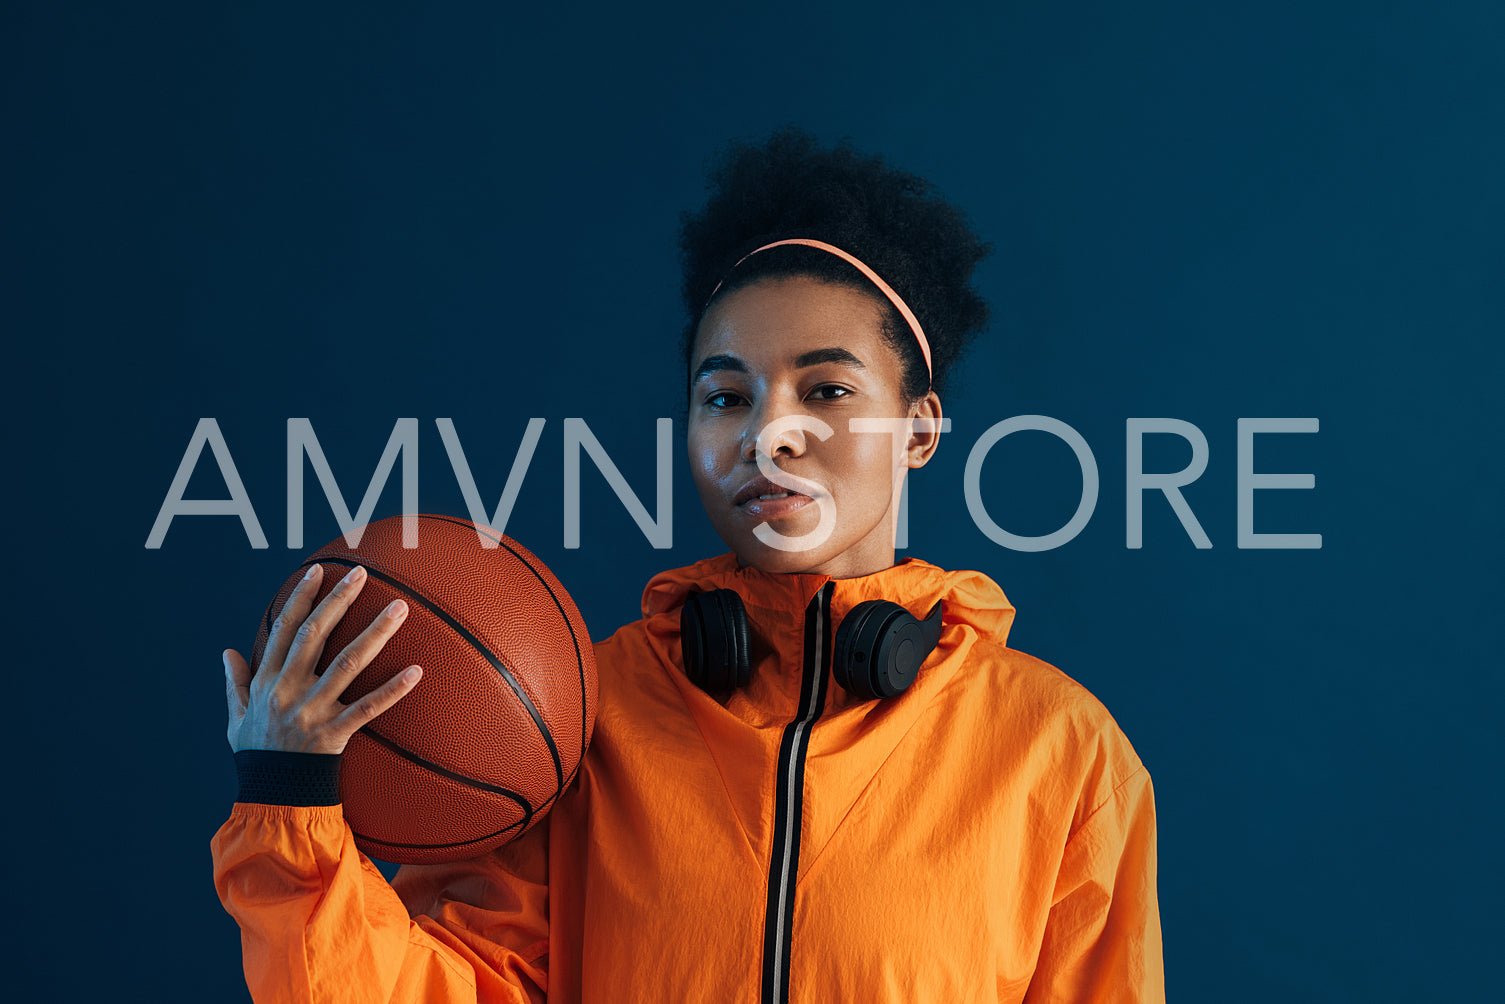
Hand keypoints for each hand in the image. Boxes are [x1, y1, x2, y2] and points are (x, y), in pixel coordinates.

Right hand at [224, 564, 423, 754]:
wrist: (270, 797)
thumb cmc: (257, 756)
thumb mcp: (237, 718)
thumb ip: (236, 683)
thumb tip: (226, 652)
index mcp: (268, 682)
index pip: (284, 629)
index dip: (300, 598)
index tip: (317, 571)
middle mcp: (289, 690)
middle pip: (315, 635)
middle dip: (338, 600)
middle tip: (360, 572)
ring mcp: (313, 711)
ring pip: (348, 663)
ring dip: (375, 632)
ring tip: (400, 607)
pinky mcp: (335, 734)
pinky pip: (369, 708)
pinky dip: (393, 690)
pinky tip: (416, 671)